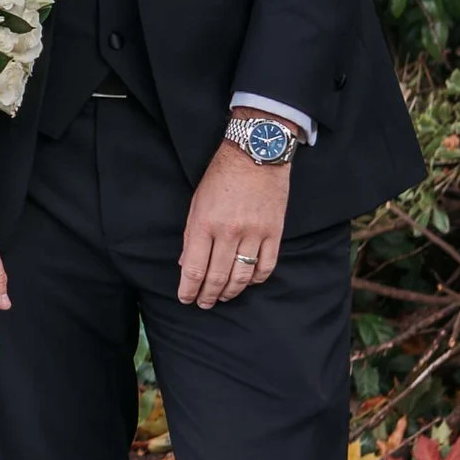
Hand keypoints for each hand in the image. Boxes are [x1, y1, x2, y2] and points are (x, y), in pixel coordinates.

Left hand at [178, 144, 292, 304]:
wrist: (255, 155)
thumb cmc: (220, 178)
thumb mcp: (196, 203)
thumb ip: (191, 235)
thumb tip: (186, 265)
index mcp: (204, 224)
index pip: (194, 269)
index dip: (188, 290)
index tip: (185, 299)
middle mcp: (228, 232)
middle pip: (217, 277)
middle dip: (208, 296)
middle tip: (204, 304)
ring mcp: (253, 233)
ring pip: (242, 277)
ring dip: (230, 292)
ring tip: (223, 298)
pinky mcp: (274, 232)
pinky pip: (266, 266)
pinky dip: (256, 279)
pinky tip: (247, 282)